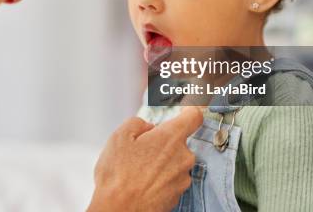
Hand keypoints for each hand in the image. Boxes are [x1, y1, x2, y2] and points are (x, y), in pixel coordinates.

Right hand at [87, 107, 202, 211]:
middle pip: (179, 142)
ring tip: (138, 170)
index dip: (189, 111)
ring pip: (175, 162)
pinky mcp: (178, 195)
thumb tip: (148, 127)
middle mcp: (183, 157)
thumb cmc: (118, 174)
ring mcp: (182, 178)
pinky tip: (143, 183)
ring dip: (161, 162)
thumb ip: (138, 123)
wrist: (120, 211)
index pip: (194, 116)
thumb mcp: (119, 136)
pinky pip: (171, 179)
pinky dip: (160, 178)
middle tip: (141, 150)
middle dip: (163, 143)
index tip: (183, 111)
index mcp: (171, 137)